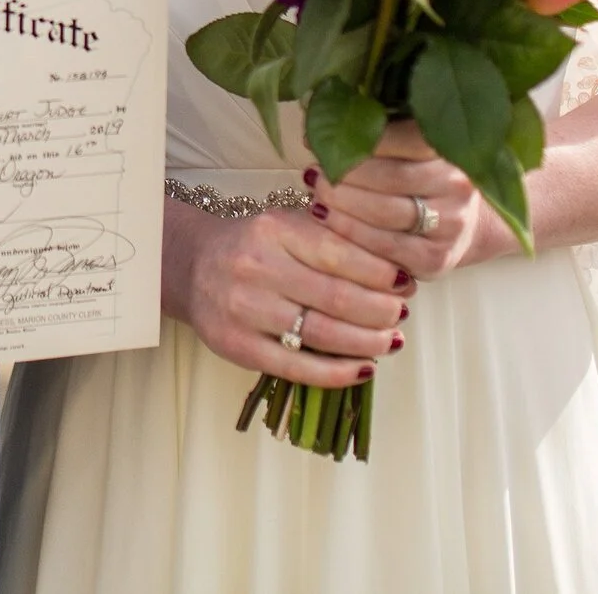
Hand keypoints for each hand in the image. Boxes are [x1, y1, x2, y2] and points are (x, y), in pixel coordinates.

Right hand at [162, 199, 405, 384]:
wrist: (192, 267)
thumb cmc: (253, 246)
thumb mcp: (287, 224)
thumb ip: (333, 237)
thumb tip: (395, 271)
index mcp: (274, 230)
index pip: (340, 254)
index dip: (381, 273)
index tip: (405, 282)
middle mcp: (256, 267)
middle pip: (337, 297)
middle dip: (381, 310)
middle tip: (402, 314)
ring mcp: (244, 310)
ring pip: (322, 334)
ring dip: (367, 342)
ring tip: (391, 341)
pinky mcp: (238, 347)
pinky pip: (298, 367)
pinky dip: (338, 372)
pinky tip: (363, 368)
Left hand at [307, 124, 492, 282]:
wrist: (460, 223)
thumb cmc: (419, 173)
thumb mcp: (406, 145)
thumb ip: (373, 127)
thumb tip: (317, 111)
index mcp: (449, 148)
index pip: (404, 138)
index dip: (360, 138)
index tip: (324, 137)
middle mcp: (457, 186)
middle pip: (390, 177)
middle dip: (345, 173)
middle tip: (315, 171)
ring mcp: (450, 224)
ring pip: (384, 213)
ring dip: (342, 203)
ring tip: (317, 191)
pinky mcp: (435, 259)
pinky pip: (384, 247)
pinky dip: (349, 231)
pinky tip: (326, 218)